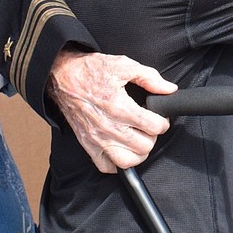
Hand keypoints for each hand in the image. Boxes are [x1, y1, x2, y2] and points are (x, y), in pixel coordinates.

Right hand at [47, 49, 175, 172]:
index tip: (160, 119)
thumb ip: (149, 77)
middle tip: (149, 127)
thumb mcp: (123, 65)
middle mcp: (109, 126)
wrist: (63, 77)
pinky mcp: (87, 144)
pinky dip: (117, 164)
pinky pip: (106, 166)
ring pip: (127, 161)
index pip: (154, 126)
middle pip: (144, 146)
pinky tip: (122, 150)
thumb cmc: (91, 70)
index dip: (163, 122)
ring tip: (139, 140)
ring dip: (138, 153)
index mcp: (120, 107)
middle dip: (152, 136)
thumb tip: (169, 89)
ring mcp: (97, 138)